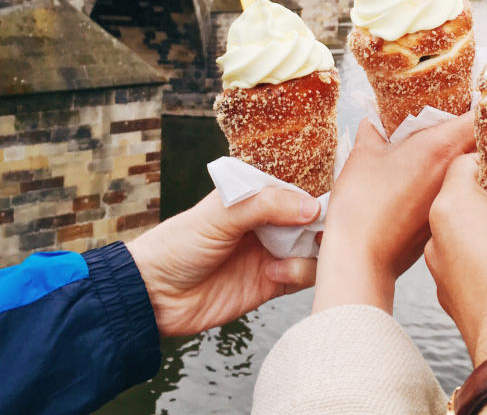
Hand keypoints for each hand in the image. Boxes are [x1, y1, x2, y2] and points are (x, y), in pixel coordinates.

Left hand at [127, 188, 319, 336]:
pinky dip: (299, 274)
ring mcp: (273, 253)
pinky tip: (273, 273)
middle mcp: (270, 223)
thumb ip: (266, 206)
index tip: (333, 203)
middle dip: (323, 226)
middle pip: (314, 220)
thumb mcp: (220, 214)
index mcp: (256, 197)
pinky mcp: (273, 284)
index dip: (318, 195)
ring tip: (287, 257)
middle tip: (322, 232)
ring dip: (311, 253)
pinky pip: (304, 277)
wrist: (154, 295)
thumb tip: (311, 207)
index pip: (299, 190)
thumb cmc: (178, 244)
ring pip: (315, 249)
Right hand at [313, 113, 475, 313]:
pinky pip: (460, 192)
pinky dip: (452, 182)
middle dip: (475, 130)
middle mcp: (456, 173)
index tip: (474, 96)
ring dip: (465, 158)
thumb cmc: (363, 204)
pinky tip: (429, 181)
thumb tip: (374, 122)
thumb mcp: (363, 155)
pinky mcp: (446, 219)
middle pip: (481, 143)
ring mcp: (454, 198)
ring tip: (441, 149)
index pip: (479, 117)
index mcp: (441, 148)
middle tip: (457, 120)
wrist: (361, 255)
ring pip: (472, 169)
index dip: (482, 103)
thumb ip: (374, 131)